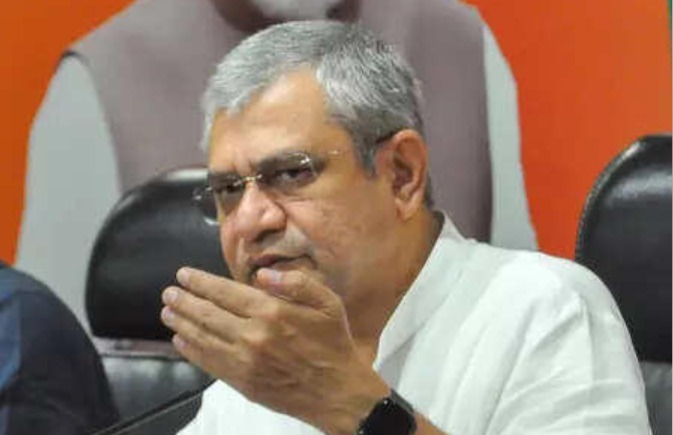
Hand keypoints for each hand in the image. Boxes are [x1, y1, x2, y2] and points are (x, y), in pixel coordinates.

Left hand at [160, 267, 388, 433]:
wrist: (337, 392)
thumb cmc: (333, 343)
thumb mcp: (328, 302)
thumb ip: (296, 283)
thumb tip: (261, 275)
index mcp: (272, 312)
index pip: (225, 292)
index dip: (200, 282)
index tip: (183, 275)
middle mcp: (253, 335)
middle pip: (208, 314)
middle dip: (184, 301)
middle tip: (168, 293)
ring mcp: (245, 361)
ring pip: (203, 338)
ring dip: (182, 323)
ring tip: (167, 313)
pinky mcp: (242, 382)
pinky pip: (210, 363)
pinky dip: (191, 350)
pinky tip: (181, 341)